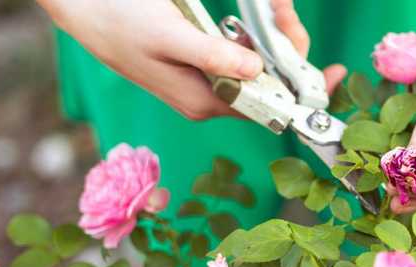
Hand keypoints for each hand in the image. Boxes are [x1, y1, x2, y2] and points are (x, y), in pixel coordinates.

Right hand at [36, 0, 345, 120]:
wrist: (82, 6)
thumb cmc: (120, 21)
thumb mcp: (169, 36)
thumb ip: (213, 57)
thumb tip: (258, 72)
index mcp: (206, 101)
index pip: (270, 107)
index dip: (303, 89)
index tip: (334, 71)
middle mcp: (212, 96)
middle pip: (270, 82)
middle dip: (288, 47)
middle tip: (284, 10)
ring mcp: (208, 78)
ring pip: (260, 64)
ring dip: (274, 36)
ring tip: (275, 6)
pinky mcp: (203, 59)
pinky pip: (243, 51)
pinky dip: (255, 32)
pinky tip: (260, 12)